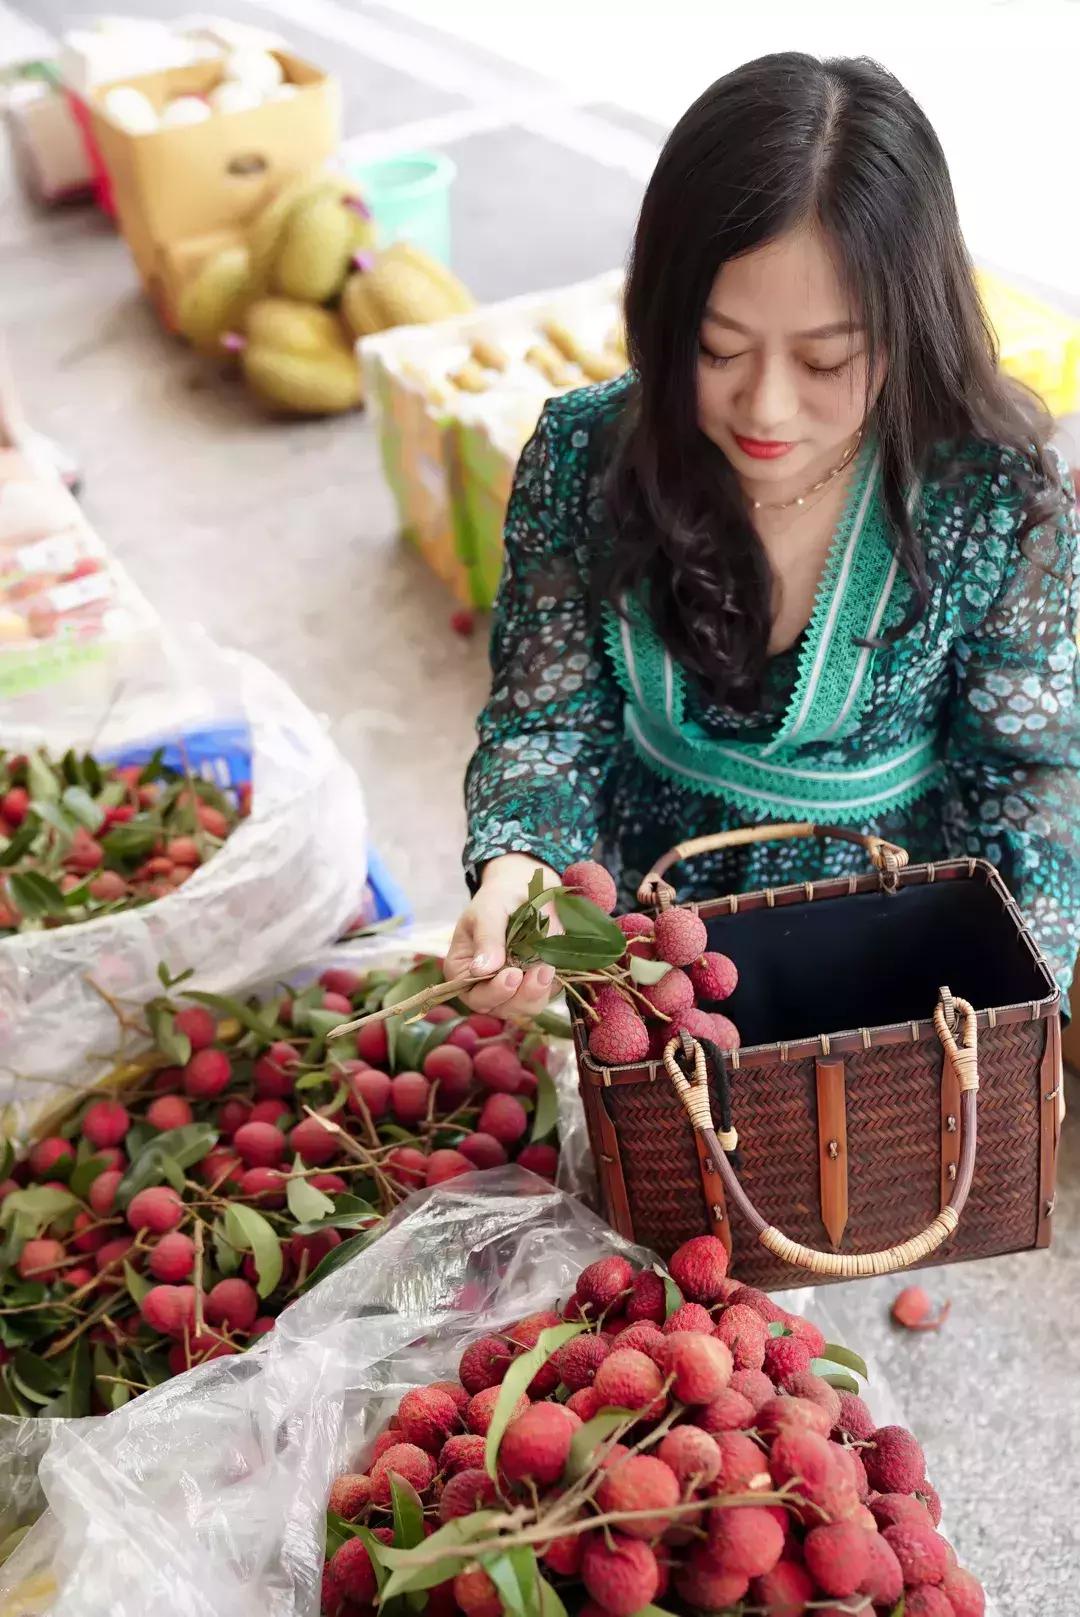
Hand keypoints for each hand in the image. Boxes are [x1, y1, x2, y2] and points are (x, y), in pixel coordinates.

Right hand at [446, 853, 560, 1016]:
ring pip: (525, 1006)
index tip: (512, 975)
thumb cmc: (499, 897)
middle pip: (501, 1007)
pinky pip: (546, 994)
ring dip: (539, 992)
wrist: (526, 887)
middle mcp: (485, 985)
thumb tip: (481, 970)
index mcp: (463, 970)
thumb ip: (487, 938)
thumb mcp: (489, 910)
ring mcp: (513, 988)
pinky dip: (553, 984)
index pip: (474, 995)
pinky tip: (556, 965)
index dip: (493, 992)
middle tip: (540, 972)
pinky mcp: (536, 984)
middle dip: (521, 995)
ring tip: (548, 968)